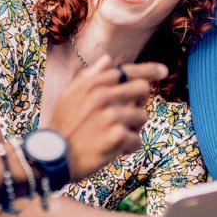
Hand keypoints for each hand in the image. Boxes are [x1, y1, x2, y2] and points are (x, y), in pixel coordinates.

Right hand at [43, 54, 165, 180]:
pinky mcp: (117, 136)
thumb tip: (108, 59)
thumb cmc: (62, 126)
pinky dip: (128, 148)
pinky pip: (137, 139)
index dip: (149, 70)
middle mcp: (103, 96)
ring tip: (116, 136)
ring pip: (142, 116)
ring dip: (133, 128)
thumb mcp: (69, 95)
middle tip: (128, 116)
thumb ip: (90, 76)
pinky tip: (114, 150)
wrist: (53, 157)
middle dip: (140, 102)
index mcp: (93, 84)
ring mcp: (111, 115)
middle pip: (142, 88)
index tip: (163, 71)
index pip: (127, 71)